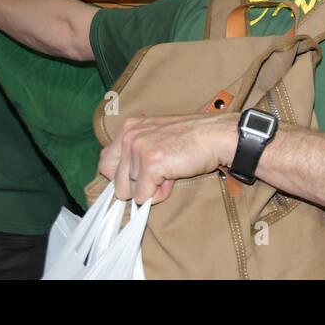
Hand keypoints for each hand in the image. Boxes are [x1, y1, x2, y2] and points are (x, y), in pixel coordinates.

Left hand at [98, 112, 238, 204]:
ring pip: (129, 191)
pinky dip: (159, 194)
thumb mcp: (157, 136)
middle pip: (115, 182)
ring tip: (171, 172)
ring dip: (152, 188)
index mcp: (129, 128)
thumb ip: (136, 152)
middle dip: (137, 186)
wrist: (218, 136)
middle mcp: (130, 136)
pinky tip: (173, 178)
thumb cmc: (193, 138)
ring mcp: (138, 149)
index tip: (141, 177)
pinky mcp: (150, 163)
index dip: (123, 177)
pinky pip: (143, 196)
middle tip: (160, 174)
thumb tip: (122, 183)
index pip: (106, 163)